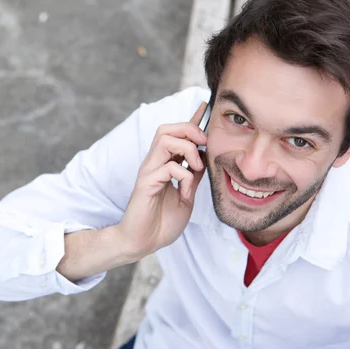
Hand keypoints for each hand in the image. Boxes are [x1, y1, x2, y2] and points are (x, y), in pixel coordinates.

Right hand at [117, 102, 208, 258]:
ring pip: (165, 139)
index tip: (206, 106)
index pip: (177, 135)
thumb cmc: (162, 222)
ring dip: (187, 149)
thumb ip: (193, 176)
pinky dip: (184, 176)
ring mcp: (149, 171)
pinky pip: (168, 167)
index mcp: (165, 165)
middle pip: (167, 128)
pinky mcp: (146, 183)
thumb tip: (203, 158)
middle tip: (204, 145)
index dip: (192, 119)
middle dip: (190, 129)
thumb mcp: (187, 196)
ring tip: (197, 167)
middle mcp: (154, 163)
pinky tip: (185, 192)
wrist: (143, 242)